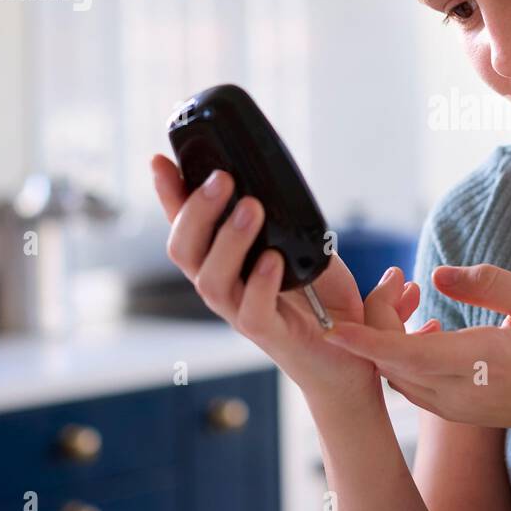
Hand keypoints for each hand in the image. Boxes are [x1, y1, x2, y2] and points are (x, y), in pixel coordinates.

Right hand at [150, 153, 432, 404]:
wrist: (350, 350)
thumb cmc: (320, 294)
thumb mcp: (298, 241)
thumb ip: (276, 216)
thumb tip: (263, 172)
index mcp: (223, 261)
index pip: (183, 225)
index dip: (169, 194)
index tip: (160, 159)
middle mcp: (222, 286)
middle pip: (184, 250)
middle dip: (197, 210)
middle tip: (224, 178)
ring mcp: (240, 312)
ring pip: (212, 280)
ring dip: (229, 240)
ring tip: (251, 208)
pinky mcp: (269, 334)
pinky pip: (253, 311)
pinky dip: (261, 283)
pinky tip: (274, 259)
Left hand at [322, 263, 510, 441]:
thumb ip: (490, 284)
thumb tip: (439, 274)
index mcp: (483, 361)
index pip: (408, 354)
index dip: (365, 340)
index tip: (333, 326)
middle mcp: (460, 391)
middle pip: (391, 360)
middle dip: (375, 319)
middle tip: (396, 279)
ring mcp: (454, 407)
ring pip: (395, 374)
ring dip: (385, 338)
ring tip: (405, 295)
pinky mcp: (452, 412)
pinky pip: (409, 383)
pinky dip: (399, 355)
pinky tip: (422, 327)